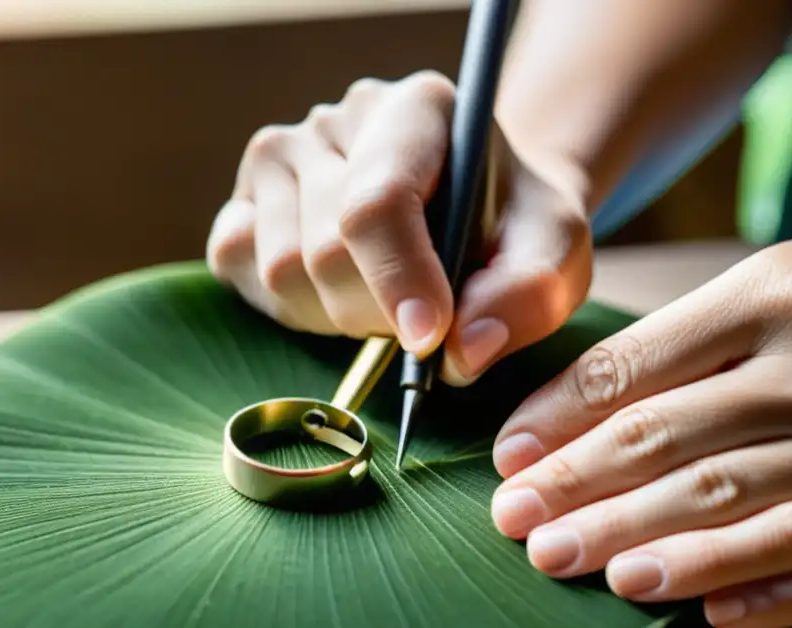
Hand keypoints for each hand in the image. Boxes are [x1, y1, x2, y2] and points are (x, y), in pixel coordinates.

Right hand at [206, 71, 591, 385]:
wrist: (471, 206)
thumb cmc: (513, 226)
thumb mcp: (555, 251)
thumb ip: (528, 294)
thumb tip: (462, 352)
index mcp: (418, 111)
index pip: (379, 203)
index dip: (398, 281)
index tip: (427, 339)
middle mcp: (339, 122)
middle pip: (325, 251)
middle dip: (375, 314)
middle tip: (420, 319)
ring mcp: (279, 156)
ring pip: (279, 270)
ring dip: (335, 316)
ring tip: (382, 300)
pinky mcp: (243, 198)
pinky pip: (236, 268)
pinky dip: (286, 306)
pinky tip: (335, 294)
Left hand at [490, 227, 791, 627]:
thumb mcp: (778, 283)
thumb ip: (684, 339)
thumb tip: (571, 407)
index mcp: (771, 299)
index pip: (631, 371)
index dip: (556, 419)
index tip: (508, 457)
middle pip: (664, 443)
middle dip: (575, 488)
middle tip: (515, 523)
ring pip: (734, 507)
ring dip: (646, 542)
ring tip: (577, 564)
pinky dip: (771, 592)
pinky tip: (708, 610)